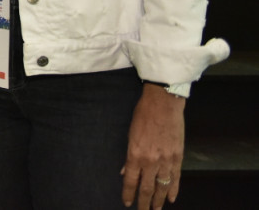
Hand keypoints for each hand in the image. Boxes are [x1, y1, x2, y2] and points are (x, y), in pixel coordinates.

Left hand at [121, 84, 185, 208]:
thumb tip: (126, 172)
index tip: (127, 203)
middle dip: (144, 202)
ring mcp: (166, 161)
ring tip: (155, 209)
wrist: (164, 104)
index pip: (131, 181)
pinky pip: (175, 178)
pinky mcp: (178, 158)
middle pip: (146, 188)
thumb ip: (129, 156)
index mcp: (135, 155)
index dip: (129, 193)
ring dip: (158, 200)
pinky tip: (170, 199)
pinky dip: (173, 190)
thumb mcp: (130, 134)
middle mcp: (150, 161)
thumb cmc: (143, 115)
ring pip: (161, 187)